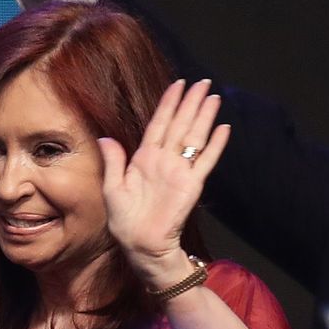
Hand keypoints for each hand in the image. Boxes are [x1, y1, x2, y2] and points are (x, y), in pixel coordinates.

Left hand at [97, 80, 226, 287]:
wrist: (142, 246)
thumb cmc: (125, 222)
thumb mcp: (112, 189)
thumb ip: (113, 162)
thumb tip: (105, 138)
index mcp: (144, 158)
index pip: (159, 123)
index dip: (169, 104)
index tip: (178, 85)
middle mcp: (165, 160)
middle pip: (180, 124)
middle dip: (191, 102)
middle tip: (202, 83)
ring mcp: (180, 171)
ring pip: (194, 136)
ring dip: (204, 117)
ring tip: (213, 97)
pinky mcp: (192, 185)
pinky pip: (205, 160)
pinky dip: (215, 145)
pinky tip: (224, 129)